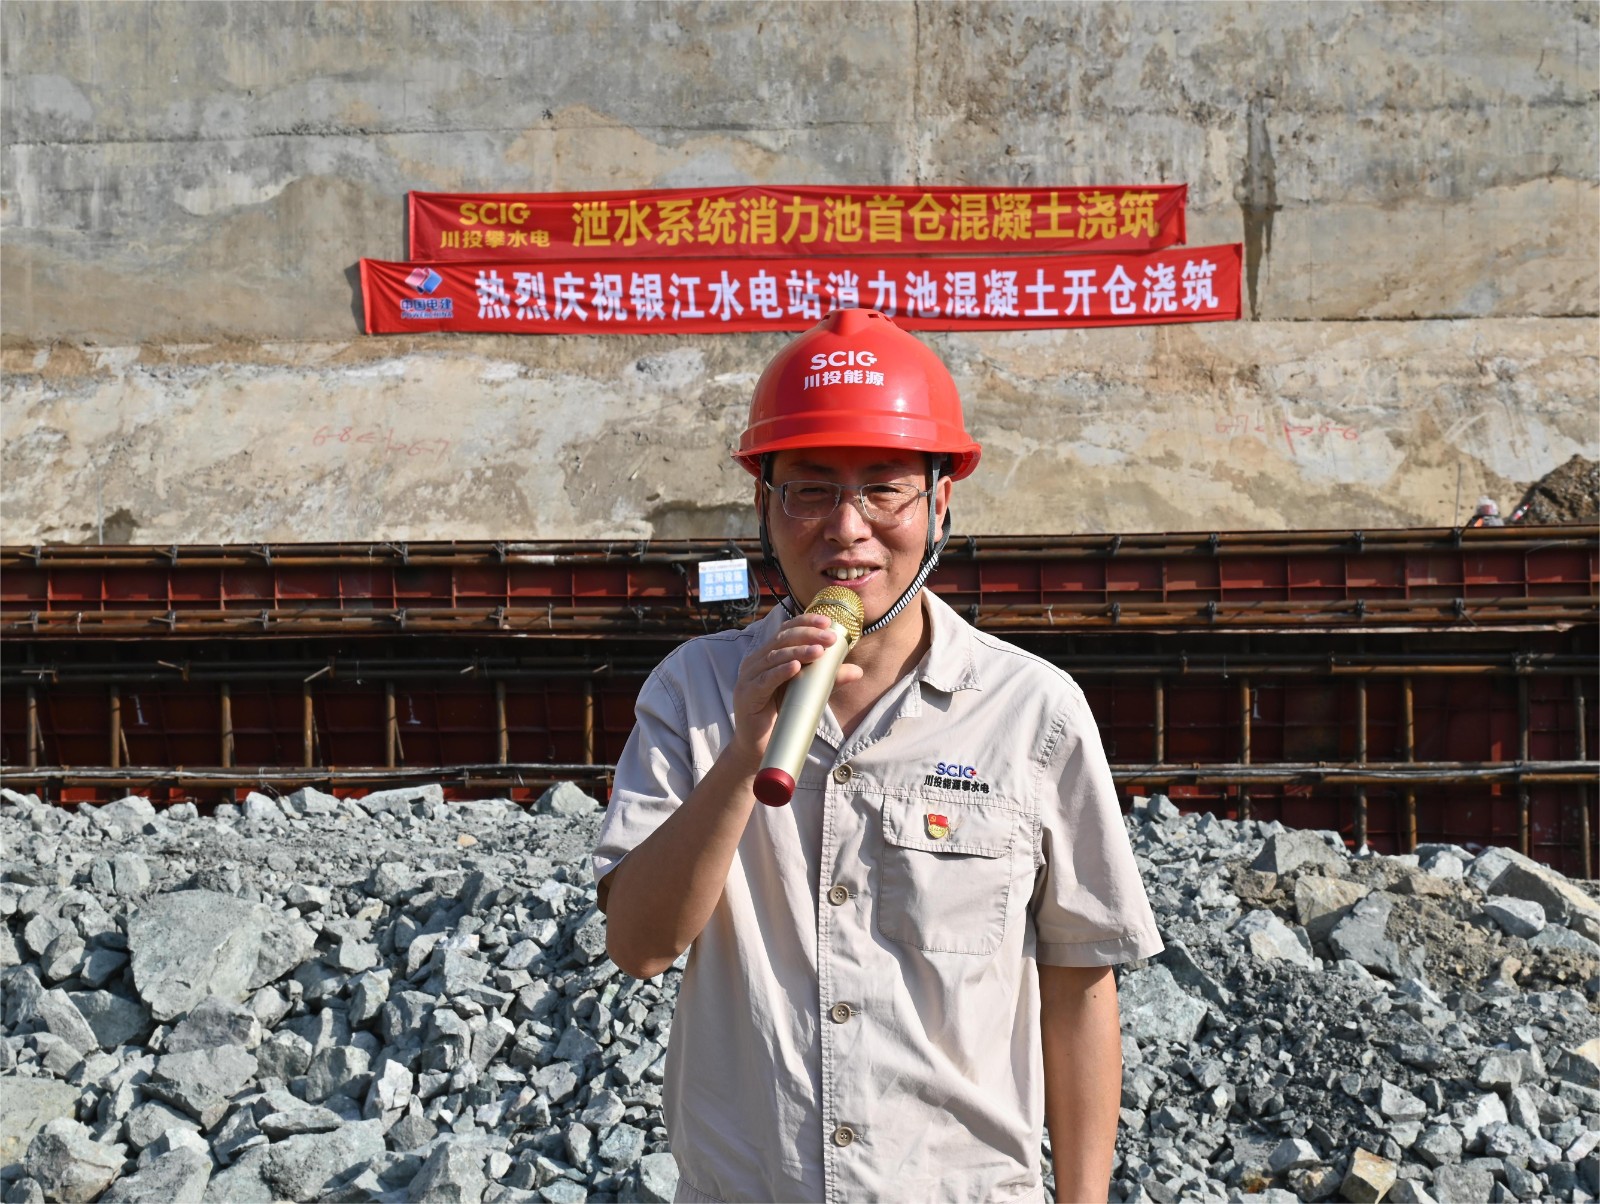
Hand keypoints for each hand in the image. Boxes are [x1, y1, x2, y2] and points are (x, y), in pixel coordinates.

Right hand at [728, 613, 864, 763]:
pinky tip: (795, 667)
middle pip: (781, 639)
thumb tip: (858, 671)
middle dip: (807, 635)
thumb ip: (828, 679)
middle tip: (830, 638)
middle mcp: (755, 662)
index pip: (786, 630)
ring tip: (819, 651)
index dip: (805, 622)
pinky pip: (765, 679)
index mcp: (768, 656)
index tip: (827, 621)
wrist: (759, 746)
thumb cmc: (781, 714)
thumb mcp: (807, 692)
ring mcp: (749, 678)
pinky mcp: (747, 695)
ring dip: (798, 652)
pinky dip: (781, 671)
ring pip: (774, 656)